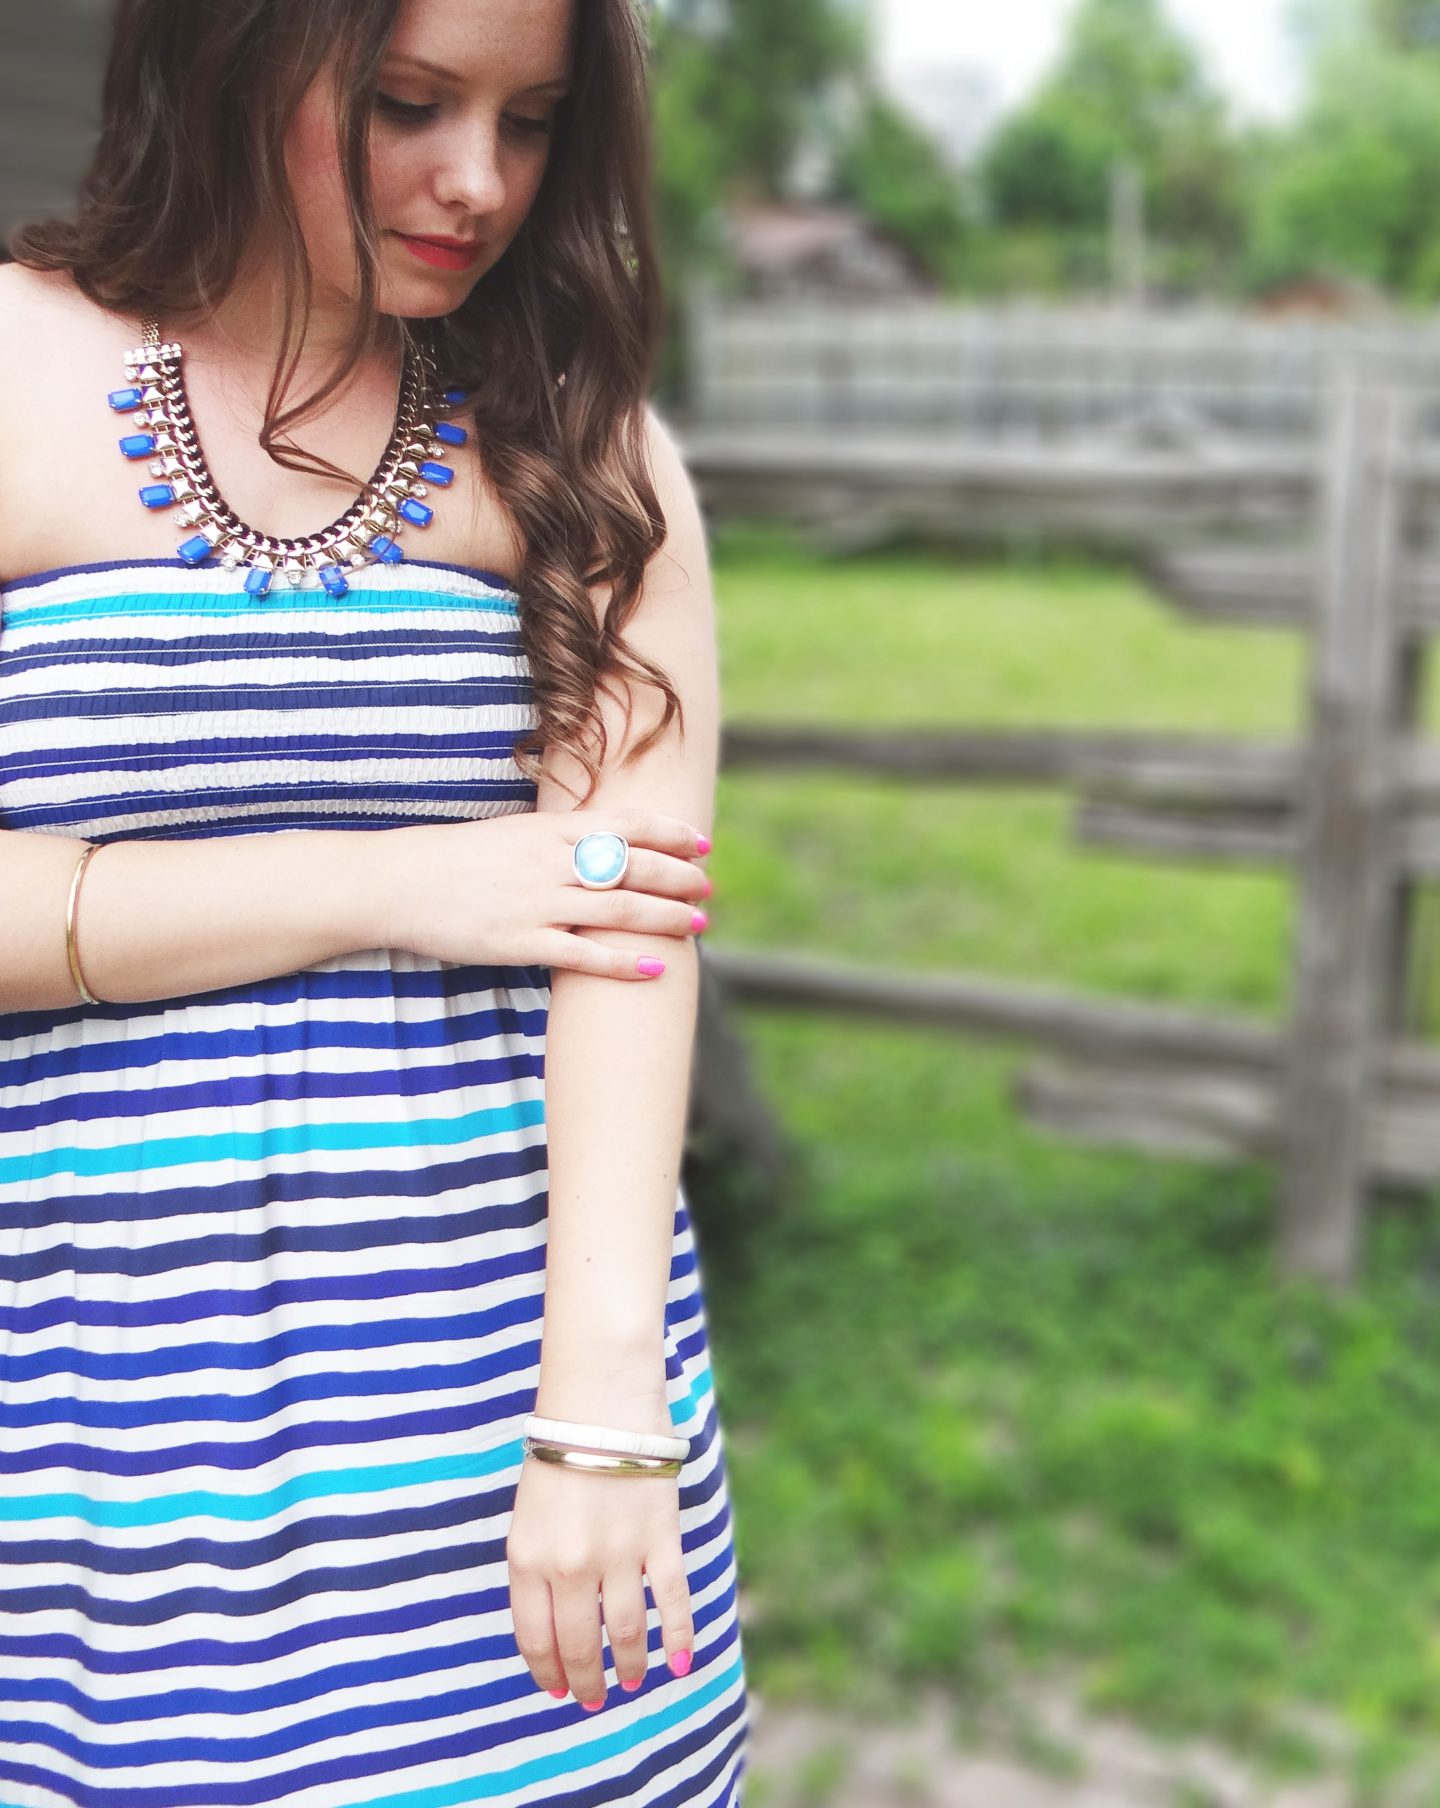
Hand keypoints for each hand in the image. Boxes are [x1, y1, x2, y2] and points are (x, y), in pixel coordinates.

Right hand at [377, 806, 711, 977]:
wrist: (397, 882)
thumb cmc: (454, 858)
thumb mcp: (512, 833)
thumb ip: (557, 838)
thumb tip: (602, 845)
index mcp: (549, 829)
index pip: (626, 824)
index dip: (670, 832)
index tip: (702, 842)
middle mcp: (550, 861)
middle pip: (633, 867)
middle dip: (679, 878)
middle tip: (708, 888)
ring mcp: (536, 903)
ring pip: (619, 909)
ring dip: (666, 917)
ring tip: (698, 925)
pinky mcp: (519, 943)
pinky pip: (583, 955)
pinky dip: (624, 962)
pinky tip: (655, 967)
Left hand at [506, 1417, 694, 1705]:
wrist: (599, 1401)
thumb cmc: (560, 1454)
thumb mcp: (528, 1516)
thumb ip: (537, 1568)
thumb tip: (555, 1626)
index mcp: (527, 1558)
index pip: (535, 1638)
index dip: (548, 1672)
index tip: (557, 1689)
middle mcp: (570, 1566)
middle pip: (580, 1645)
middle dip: (587, 1681)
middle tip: (594, 1699)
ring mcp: (617, 1554)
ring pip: (626, 1631)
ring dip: (630, 1665)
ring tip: (632, 1681)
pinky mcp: (659, 1537)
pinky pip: (671, 1601)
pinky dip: (678, 1637)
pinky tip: (678, 1663)